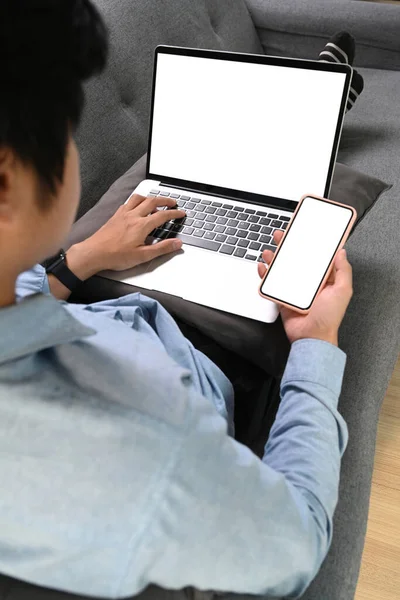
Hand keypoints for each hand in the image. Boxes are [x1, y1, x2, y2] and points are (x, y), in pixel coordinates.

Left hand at [70, 194, 185, 274]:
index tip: (181, 213)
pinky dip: (136, 201)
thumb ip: (161, 248)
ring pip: (139, 198)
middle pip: (152, 201)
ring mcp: (123, 214)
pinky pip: (128, 203)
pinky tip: (136, 207)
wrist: (94, 253)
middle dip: (165, 200)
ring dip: (149, 197)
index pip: (162, 215)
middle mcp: (133, 216)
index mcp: (141, 225)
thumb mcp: (143, 256)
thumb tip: (177, 243)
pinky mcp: (115, 216)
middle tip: (172, 202)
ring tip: (156, 201)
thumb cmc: (116, 256)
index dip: (174, 213)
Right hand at [258, 230, 352, 345]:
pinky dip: (265, 274)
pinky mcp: (283, 297)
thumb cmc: (328, 318)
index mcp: (324, 278)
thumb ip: (343, 270)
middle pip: (297, 259)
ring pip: (283, 268)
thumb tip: (341, 252)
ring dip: (275, 258)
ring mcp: (295, 289)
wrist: (311, 337)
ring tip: (270, 250)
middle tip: (283, 235)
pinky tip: (263, 267)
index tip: (306, 231)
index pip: (317, 256)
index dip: (312, 243)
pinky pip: (272, 283)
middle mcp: (309, 282)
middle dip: (289, 246)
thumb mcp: (342, 291)